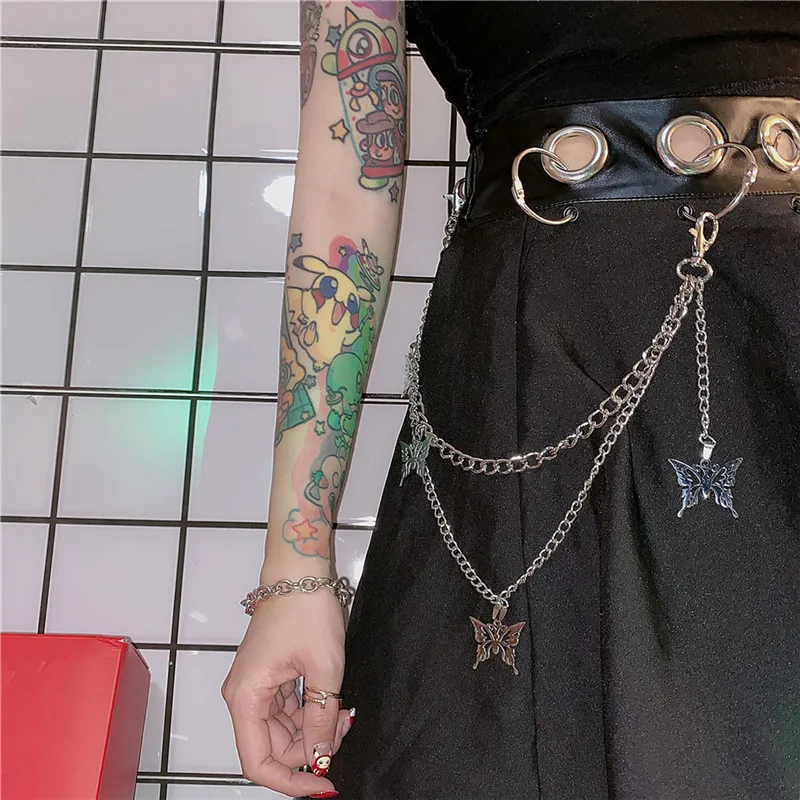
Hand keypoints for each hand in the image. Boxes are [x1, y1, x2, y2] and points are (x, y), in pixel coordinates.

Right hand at [222, 588, 352, 797]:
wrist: (299, 571)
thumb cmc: (307, 610)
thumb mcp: (324, 668)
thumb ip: (321, 719)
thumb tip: (322, 760)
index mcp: (246, 698)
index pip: (258, 762)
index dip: (291, 781)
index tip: (325, 784)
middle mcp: (243, 697)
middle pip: (273, 748)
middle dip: (311, 750)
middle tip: (345, 730)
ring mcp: (256, 687)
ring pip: (283, 731)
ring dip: (314, 731)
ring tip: (344, 713)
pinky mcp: (270, 677)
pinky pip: (288, 711)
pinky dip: (311, 713)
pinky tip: (334, 705)